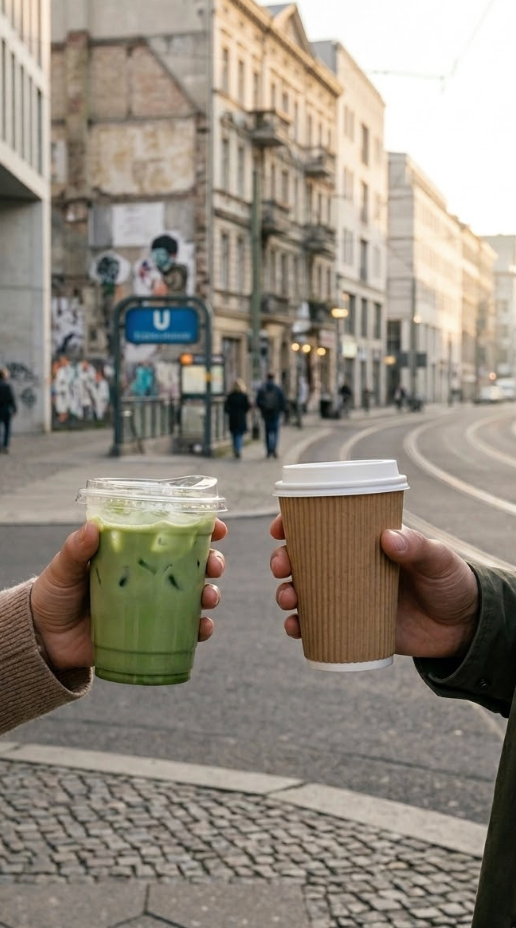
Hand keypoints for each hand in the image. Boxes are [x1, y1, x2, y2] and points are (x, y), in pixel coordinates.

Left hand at [30, 519, 227, 670]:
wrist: (44, 638)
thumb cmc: (56, 593)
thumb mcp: (64, 568)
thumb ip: (76, 550)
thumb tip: (92, 528)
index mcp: (136, 553)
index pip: (174, 536)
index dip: (201, 529)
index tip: (217, 527)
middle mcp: (151, 577)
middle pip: (195, 565)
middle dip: (214, 562)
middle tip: (214, 565)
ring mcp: (154, 606)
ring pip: (196, 596)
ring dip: (211, 594)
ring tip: (209, 597)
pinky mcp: (152, 634)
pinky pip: (185, 632)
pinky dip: (200, 630)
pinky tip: (203, 629)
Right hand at [270, 515, 478, 659]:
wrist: (464, 627)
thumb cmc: (451, 581)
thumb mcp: (439, 559)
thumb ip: (418, 546)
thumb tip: (388, 538)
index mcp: (364, 542)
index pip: (323, 527)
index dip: (294, 524)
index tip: (279, 528)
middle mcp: (349, 567)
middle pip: (303, 559)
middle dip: (282, 560)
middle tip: (281, 566)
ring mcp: (348, 597)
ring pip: (303, 592)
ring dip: (286, 593)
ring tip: (288, 599)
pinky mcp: (352, 627)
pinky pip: (317, 626)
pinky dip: (300, 627)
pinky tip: (295, 628)